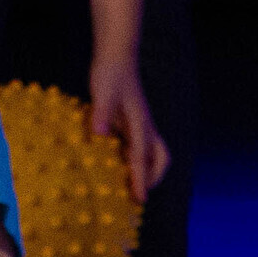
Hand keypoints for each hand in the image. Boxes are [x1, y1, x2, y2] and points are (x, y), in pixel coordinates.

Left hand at [87, 53, 169, 200]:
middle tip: (137, 194)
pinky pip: (134, 145)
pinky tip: (112, 163)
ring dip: (142, 170)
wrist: (116, 56)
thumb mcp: (103, 92)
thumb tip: (98, 133)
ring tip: (125, 185)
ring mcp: (138, 124)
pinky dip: (129, 158)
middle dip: (152, 178)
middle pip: (159, 159)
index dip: (140, 180)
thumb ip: (102, 113)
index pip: (141, 157)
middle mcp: (144, 127)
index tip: (140, 200)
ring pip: (148, 153)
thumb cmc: (110, 73)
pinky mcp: (129, 121)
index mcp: (140, 123)